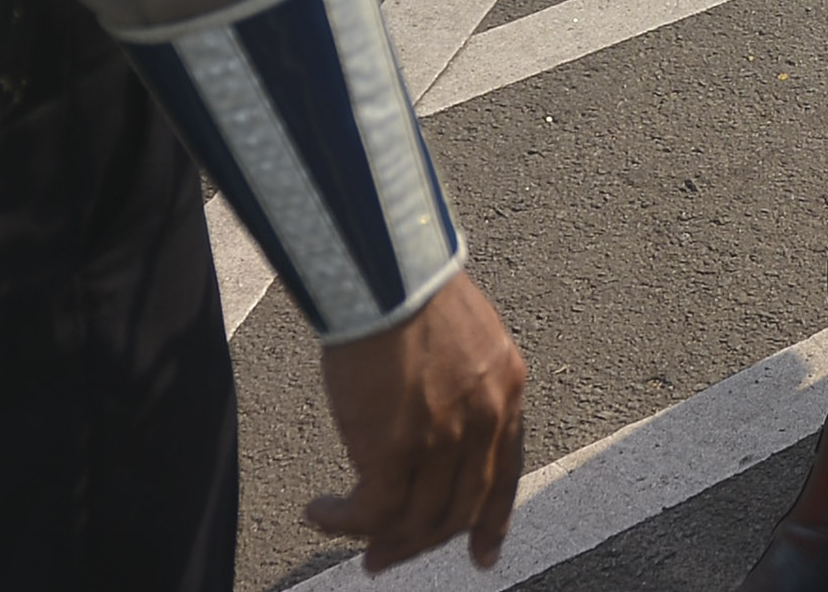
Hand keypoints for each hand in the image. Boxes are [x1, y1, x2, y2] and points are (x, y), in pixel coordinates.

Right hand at [307, 269, 525, 572]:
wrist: (385, 270)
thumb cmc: (409, 287)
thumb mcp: (467, 335)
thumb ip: (466, 382)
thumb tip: (435, 420)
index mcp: (505, 389)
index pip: (506, 473)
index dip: (492, 520)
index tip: (482, 553)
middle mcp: (484, 419)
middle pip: (461, 507)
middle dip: (423, 542)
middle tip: (385, 557)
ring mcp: (444, 438)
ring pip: (418, 519)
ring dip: (381, 539)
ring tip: (347, 535)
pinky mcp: (396, 449)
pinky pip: (372, 512)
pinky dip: (343, 522)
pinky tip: (320, 513)